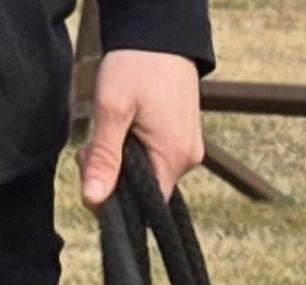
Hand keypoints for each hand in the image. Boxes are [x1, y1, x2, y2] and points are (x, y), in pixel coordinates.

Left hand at [81, 50, 203, 207]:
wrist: (161, 32)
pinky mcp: (185, 139)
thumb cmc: (138, 64)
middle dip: (115, 175)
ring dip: (124, 161)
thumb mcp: (112, 108)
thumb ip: (104, 157)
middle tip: (93, 144)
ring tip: (113, 127)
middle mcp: (187, 161)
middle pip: (145, 192)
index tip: (93, 169)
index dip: (115, 198)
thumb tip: (94, 199)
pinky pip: (157, 158)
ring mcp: (189, 150)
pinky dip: (136, 150)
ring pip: (149, 174)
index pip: (145, 207)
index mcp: (173, 158)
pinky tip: (128, 127)